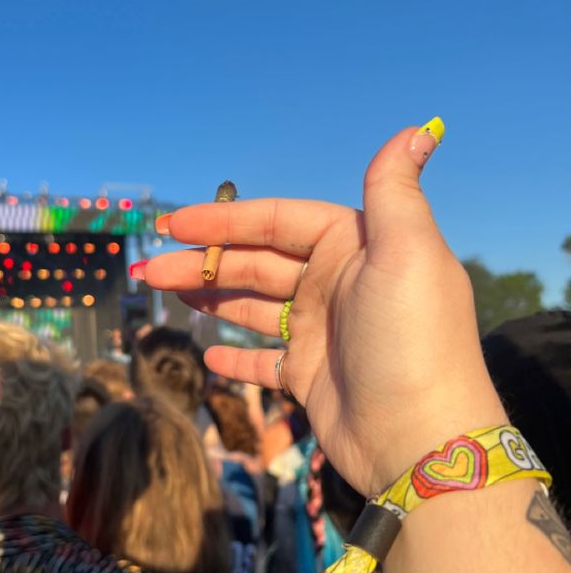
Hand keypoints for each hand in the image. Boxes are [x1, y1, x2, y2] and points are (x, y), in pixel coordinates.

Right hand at [143, 123, 507, 496]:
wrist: (421, 442)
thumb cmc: (410, 340)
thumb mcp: (407, 254)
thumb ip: (394, 190)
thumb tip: (418, 130)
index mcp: (357, 246)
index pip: (279, 221)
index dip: (226, 220)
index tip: (174, 224)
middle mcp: (337, 284)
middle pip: (258, 262)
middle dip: (203, 262)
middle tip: (149, 269)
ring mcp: (322, 332)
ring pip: (254, 305)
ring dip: (210, 298)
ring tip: (163, 293)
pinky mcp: (312, 377)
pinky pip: (264, 359)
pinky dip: (236, 354)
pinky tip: (208, 353)